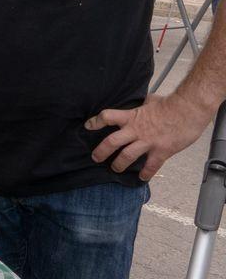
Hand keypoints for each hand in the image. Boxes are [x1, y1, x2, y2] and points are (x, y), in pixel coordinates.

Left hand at [87, 93, 210, 179]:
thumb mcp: (152, 101)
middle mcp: (136, 130)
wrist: (189, 109)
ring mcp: (148, 142)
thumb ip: (144, 104)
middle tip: (95, 158)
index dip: (95, 121)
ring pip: (126, 156)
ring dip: (119, 164)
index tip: (88, 126)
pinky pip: (151, 166)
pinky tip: (142, 178)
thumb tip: (145, 102)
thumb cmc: (172, 103)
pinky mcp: (161, 151)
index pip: (107, 117)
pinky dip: (146, 173)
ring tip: (115, 168)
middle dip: (101, 152)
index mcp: (132, 116)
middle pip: (111, 142)